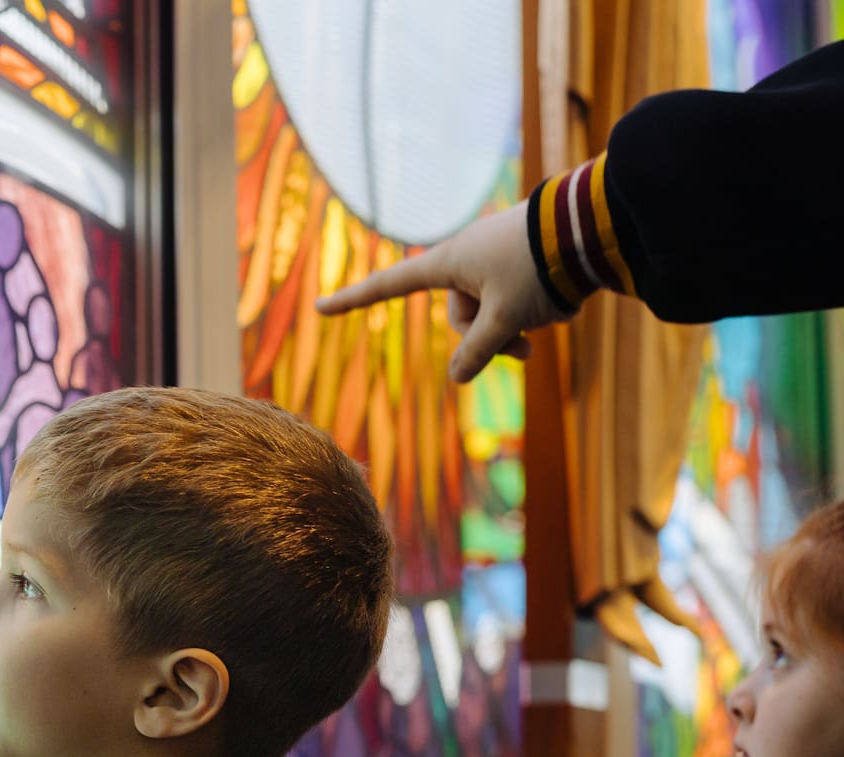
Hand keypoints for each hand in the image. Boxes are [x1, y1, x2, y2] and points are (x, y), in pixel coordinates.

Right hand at [315, 202, 563, 382]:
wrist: (592, 225)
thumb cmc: (538, 268)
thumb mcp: (505, 319)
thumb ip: (477, 352)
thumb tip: (457, 377)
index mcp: (446, 262)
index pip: (386, 286)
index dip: (351, 299)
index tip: (318, 307)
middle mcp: (465, 256)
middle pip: (459, 314)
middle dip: (489, 337)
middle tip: (525, 352)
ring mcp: (494, 255)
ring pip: (492, 308)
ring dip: (516, 328)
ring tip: (549, 330)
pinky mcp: (523, 255)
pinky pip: (516, 294)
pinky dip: (535, 308)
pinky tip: (564, 303)